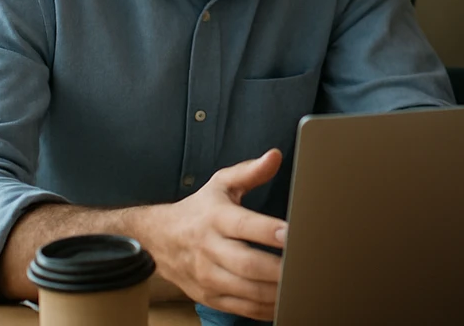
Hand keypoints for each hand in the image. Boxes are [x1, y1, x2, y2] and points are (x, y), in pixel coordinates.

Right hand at [139, 149, 287, 320]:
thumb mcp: (220, 184)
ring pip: (245, 291)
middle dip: (277, 269)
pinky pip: (240, 307)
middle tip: (305, 266)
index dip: (268, 231)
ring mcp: (208, 276)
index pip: (244, 225)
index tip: (291, 234)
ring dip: (274, 292)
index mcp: (216, 218)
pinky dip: (264, 308)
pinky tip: (284, 300)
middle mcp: (210, 249)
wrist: (159, 239)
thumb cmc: (199, 209)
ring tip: (300, 285)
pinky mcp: (209, 296)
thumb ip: (250, 171)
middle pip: (246, 264)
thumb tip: (275, 156)